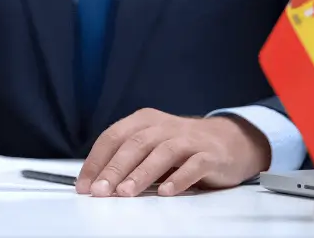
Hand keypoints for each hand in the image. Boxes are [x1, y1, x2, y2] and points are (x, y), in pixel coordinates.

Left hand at [76, 108, 270, 196]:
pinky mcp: (209, 154)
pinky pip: (193, 165)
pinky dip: (179, 178)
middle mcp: (164, 126)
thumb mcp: (151, 146)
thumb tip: (97, 183)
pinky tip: (166, 192)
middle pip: (135, 144)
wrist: (228, 141)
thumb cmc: (182, 147)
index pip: (113, 137)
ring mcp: (188, 139)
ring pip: (162, 153)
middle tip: (101, 191)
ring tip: (127, 192)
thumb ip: (127, 159)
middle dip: (115, 169)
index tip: (85, 184)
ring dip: (142, 173)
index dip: (96, 161)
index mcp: (144, 121)